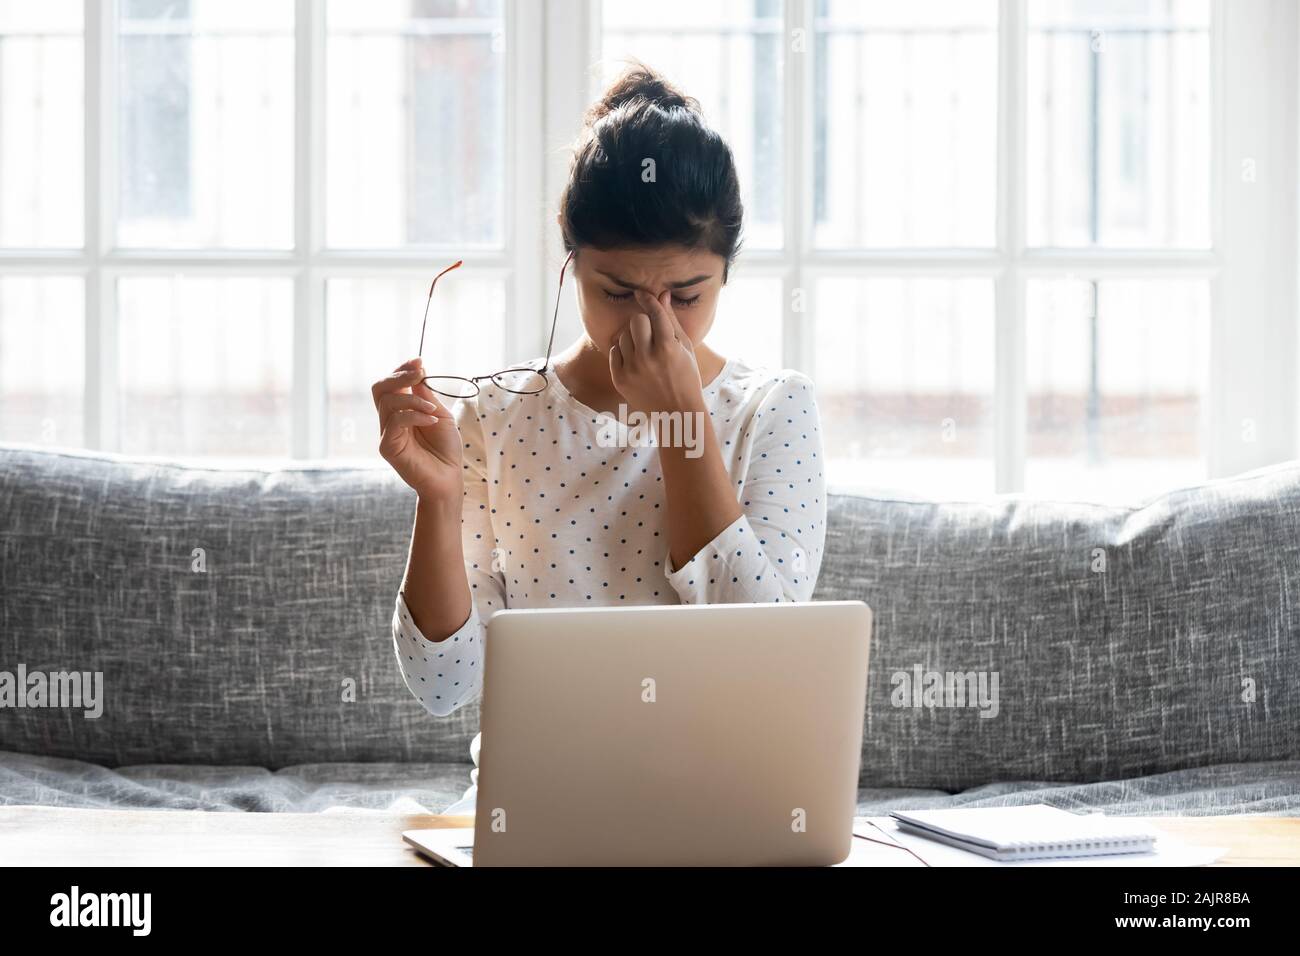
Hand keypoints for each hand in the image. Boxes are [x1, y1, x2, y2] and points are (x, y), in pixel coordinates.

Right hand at [373, 358, 463, 501]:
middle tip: (419, 373)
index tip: (418, 361)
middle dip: (399, 377)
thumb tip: (418, 371)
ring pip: (388, 402)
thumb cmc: (446, 449)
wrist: (448, 478)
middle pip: (380, 388)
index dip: (401, 370)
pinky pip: (395, 421)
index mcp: (401, 411)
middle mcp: (390, 421)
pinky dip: (414, 415)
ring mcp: (387, 434)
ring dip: (414, 400)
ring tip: (432, 410)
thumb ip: (425, 395)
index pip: (390, 385)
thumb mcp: (439, 414)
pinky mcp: (387, 447)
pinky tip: (430, 420)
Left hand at [608, 289, 704, 414]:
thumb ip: (671, 320)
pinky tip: (635, 361)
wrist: (676, 412)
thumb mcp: (684, 348)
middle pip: (636, 320)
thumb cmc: (685, 377)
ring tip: (644, 351)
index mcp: (668, 347)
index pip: (654, 313)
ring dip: (633, 338)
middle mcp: (648, 357)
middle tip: (650, 333)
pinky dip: (623, 352)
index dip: (647, 299)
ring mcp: (632, 369)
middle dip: (642, 323)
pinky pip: (614, 351)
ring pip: (623, 336)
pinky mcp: (620, 379)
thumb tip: (661, 294)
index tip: (640, 293)